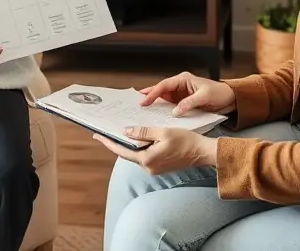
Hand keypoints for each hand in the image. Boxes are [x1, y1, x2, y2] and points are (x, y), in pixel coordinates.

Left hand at [93, 128, 217, 174]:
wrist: (201, 152)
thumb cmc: (185, 141)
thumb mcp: (162, 131)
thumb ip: (143, 132)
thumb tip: (126, 132)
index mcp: (146, 159)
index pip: (121, 150)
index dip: (108, 142)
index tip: (98, 135)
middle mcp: (148, 167)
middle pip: (127, 153)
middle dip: (117, 142)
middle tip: (106, 131)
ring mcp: (154, 168)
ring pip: (136, 154)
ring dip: (129, 144)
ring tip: (121, 131)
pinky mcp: (159, 166)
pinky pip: (144, 155)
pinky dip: (139, 146)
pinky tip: (138, 137)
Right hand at [139, 71, 235, 116]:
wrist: (230, 99)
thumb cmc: (219, 93)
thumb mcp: (204, 97)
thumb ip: (189, 103)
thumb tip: (175, 111)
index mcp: (183, 79)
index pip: (164, 85)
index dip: (152, 93)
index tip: (144, 101)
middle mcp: (180, 85)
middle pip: (160, 90)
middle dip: (149, 95)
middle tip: (136, 103)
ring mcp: (181, 94)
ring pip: (163, 98)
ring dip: (154, 103)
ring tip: (142, 109)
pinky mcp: (183, 102)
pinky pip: (170, 105)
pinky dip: (162, 109)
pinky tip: (156, 114)